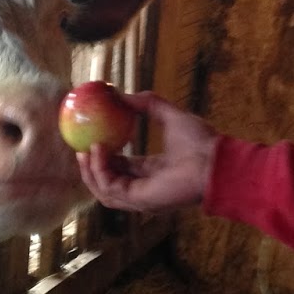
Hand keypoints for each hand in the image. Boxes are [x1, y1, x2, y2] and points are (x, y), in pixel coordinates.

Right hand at [75, 90, 215, 213]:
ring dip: (91, 172)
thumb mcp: (170, 115)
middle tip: (79, 148)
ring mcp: (141, 197)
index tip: (90, 140)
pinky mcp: (140, 200)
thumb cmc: (200, 141)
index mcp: (151, 171)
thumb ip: (148, 103)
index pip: (120, 169)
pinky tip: (97, 151)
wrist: (215, 160)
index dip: (102, 157)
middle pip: (107, 183)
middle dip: (90, 169)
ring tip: (84, 150)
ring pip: (104, 191)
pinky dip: (100, 171)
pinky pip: (110, 188)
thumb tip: (122, 93)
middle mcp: (144, 187)